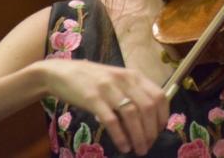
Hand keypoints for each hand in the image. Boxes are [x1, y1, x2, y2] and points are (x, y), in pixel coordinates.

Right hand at [38, 59, 168, 154]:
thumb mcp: (117, 81)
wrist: (61, 72)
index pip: (159, 95)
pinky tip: (123, 146)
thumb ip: (133, 93)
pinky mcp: (92, 98)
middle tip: (148, 145)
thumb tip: (149, 120)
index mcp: (133, 75)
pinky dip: (120, 136)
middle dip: (152, 130)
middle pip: (148, 107)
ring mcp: (108, 88)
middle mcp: (124, 79)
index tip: (160, 131)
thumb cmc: (92, 79)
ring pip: (132, 114)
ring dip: (139, 136)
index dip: (162, 116)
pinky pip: (111, 120)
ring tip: (139, 150)